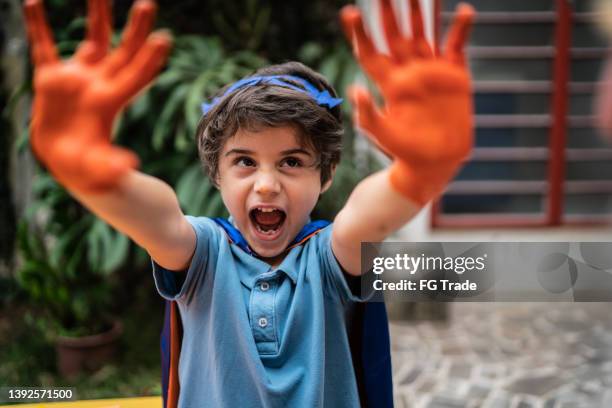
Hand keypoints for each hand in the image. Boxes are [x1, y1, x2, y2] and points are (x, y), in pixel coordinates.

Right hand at [24, 0, 171, 191]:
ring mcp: (78, 79)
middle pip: (123, 51)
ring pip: (92, 40)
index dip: (149, 59)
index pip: (136, 77)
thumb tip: (129, 165)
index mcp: (112, 103)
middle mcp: (100, 85)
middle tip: (148, 4)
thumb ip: (112, 167)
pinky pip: (43, 47)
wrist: (68, 164)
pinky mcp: (51, 80)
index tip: (164, 38)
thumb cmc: (90, 171)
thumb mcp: (100, 172)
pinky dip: (38, 26)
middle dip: (136, 29)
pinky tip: (34, 2)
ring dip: (98, 15)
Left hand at [341, 0, 474, 204]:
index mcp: (388, 83)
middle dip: (389, 12)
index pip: (370, 51)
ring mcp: (432, 71)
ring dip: (422, 11)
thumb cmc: (404, 152)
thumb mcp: (382, 135)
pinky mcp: (455, 75)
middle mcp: (408, 71)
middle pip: (396, 34)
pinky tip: (464, 10)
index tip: (349, 13)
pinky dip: (460, 28)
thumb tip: (355, 89)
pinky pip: (457, 45)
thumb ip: (368, 114)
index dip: (360, 33)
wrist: (435, 162)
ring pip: (424, 32)